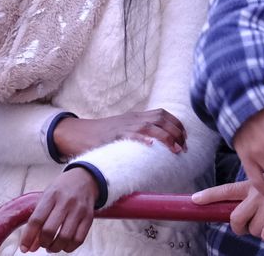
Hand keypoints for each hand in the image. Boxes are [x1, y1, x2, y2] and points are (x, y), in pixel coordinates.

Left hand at [19, 168, 97, 252]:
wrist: (85, 178)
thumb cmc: (61, 189)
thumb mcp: (46, 197)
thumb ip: (37, 219)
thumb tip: (30, 246)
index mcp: (51, 195)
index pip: (36, 219)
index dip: (28, 237)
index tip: (24, 248)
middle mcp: (65, 202)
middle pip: (50, 230)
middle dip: (42, 243)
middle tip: (41, 244)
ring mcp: (79, 210)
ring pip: (65, 238)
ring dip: (55, 248)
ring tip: (51, 246)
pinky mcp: (89, 218)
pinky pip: (78, 240)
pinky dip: (69, 248)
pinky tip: (64, 245)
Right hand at [51, 108, 186, 159]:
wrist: (78, 133)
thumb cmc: (102, 136)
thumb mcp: (124, 130)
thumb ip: (138, 134)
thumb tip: (156, 147)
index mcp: (136, 116)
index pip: (163, 113)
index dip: (177, 124)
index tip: (185, 137)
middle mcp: (132, 118)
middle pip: (161, 118)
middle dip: (177, 132)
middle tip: (184, 147)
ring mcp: (124, 125)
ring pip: (150, 125)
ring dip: (167, 137)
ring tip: (175, 150)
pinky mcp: (113, 135)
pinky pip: (130, 134)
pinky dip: (142, 138)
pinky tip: (151, 145)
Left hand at [195, 180, 263, 240]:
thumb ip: (261, 191)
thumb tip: (252, 208)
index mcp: (254, 185)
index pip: (227, 190)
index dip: (210, 196)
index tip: (195, 199)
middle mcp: (257, 196)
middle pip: (236, 218)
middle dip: (239, 227)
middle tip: (246, 227)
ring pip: (253, 229)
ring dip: (261, 230)